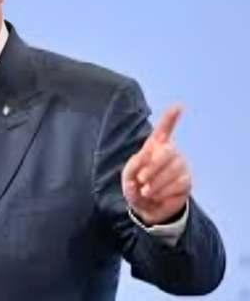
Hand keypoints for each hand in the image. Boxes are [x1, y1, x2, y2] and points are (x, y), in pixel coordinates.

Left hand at [122, 104, 191, 225]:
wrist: (147, 209)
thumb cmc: (136, 187)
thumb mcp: (128, 176)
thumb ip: (133, 166)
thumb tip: (146, 158)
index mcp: (154, 147)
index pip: (164, 129)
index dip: (171, 117)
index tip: (179, 106)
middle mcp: (170, 152)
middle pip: (167, 150)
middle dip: (153, 166)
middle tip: (141, 180)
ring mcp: (181, 165)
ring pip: (173, 168)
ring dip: (156, 183)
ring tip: (146, 191)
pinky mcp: (187, 180)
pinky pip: (178, 182)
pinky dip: (163, 191)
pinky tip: (157, 195)